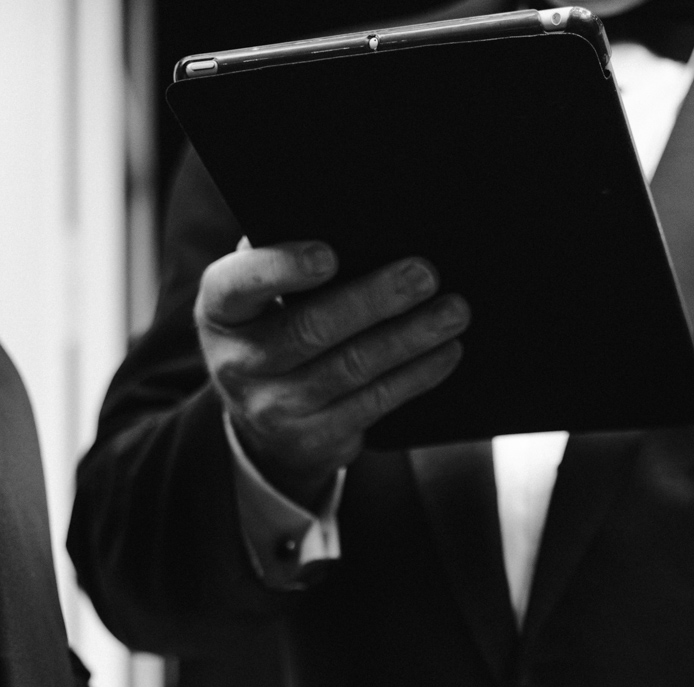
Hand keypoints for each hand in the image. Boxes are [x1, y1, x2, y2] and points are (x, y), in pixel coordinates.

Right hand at [196, 240, 468, 504]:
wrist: (265, 427)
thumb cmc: (273, 332)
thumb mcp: (259, 298)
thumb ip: (283, 260)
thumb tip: (345, 219)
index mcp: (220, 311)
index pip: (240, 285)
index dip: (281, 269)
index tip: (329, 254)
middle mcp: (238, 364)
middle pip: (310, 329)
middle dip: (373, 299)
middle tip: (423, 274)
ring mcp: (275, 409)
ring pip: (352, 368)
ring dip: (410, 338)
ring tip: (453, 312)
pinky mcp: (315, 439)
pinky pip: (374, 402)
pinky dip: (416, 375)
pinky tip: (445, 352)